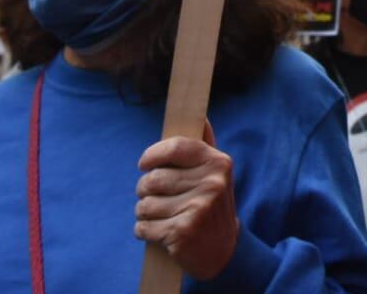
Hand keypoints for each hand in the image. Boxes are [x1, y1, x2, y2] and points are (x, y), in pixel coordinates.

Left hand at [135, 120, 238, 279]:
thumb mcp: (215, 173)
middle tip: (154, 197)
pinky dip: (143, 230)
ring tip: (159, 215)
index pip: (175, 146)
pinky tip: (158, 231)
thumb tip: (201, 115)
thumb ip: (204, 145)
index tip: (144, 164)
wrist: (223, 250)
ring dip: (144, 212)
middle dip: (145, 190)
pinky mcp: (183, 231)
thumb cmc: (211, 206)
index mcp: (218, 162)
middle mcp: (212, 183)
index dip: (153, 154)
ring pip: (144, 204)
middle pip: (153, 178)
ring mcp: (199, 208)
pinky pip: (143, 226)